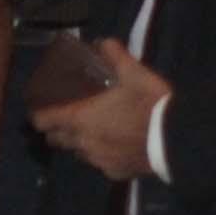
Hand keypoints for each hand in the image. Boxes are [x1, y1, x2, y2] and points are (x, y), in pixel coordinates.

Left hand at [36, 39, 169, 181]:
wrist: (176, 140)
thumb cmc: (149, 105)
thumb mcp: (135, 74)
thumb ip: (116, 56)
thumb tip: (103, 42)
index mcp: (80, 118)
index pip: (44, 120)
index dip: (39, 115)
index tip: (41, 110)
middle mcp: (83, 143)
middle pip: (57, 140)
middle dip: (57, 131)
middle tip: (66, 120)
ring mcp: (98, 161)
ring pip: (78, 154)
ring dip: (80, 144)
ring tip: (93, 134)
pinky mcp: (115, 173)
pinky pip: (101, 165)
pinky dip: (103, 156)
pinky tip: (116, 149)